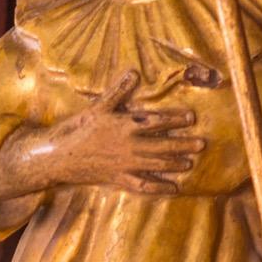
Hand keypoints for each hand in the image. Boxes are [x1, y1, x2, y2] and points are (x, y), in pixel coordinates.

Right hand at [0, 71, 204, 199]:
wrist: (59, 158)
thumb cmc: (78, 130)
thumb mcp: (98, 108)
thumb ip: (118, 92)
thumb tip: (133, 73)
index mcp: (125, 126)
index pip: (156, 121)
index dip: (175, 119)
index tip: (191, 118)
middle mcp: (129, 147)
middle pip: (162, 146)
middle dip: (183, 145)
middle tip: (201, 144)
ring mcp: (125, 165)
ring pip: (156, 165)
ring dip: (175, 164)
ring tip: (190, 163)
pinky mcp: (119, 179)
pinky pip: (144, 185)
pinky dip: (160, 187)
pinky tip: (173, 188)